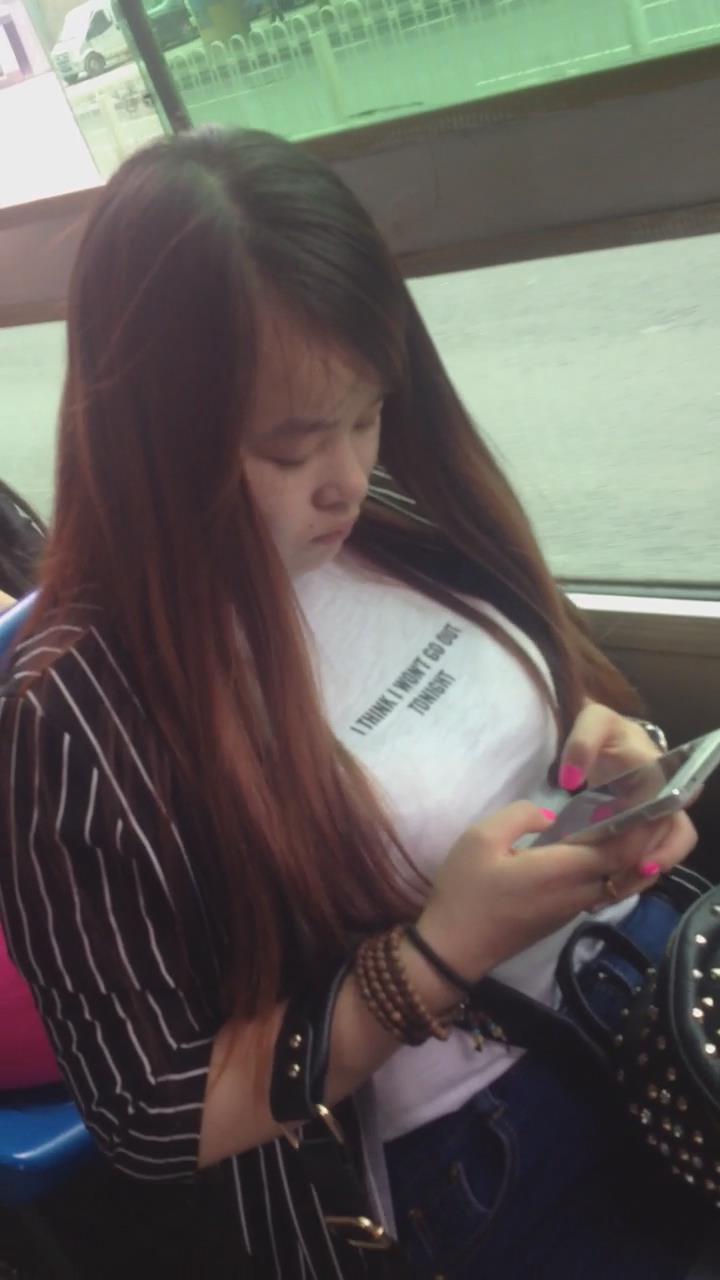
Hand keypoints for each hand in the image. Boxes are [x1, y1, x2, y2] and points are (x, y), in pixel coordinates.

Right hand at [416, 802, 679, 984]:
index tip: (632, 803)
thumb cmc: (465, 890)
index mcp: (561, 870)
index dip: (634, 828)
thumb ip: (520, 816)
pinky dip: (599, 873)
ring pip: (609, 883)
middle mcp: (575, 893)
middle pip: (620, 867)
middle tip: (622, 811)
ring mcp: (568, 911)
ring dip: (615, 859)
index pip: (618, 850)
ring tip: (607, 830)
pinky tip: (581, 855)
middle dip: (630, 841)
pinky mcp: (558, 921)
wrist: (452, 949)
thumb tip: (550, 817)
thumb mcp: (481, 838)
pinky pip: (592, 892)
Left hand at [559, 700, 696, 883]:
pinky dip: (631, 875)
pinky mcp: (646, 828)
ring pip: (665, 852)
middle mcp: (667, 794)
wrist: (613, 739)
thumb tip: (571, 780)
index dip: (660, 840)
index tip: (641, 863)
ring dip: (642, 876)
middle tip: (618, 884)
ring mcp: (660, 813)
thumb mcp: (594, 722)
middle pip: (673, 837)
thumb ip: (582, 744)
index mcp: (657, 770)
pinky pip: (649, 855)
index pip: (667, 809)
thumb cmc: (606, 733)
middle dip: (650, 865)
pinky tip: (606, 890)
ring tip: (611, 893)